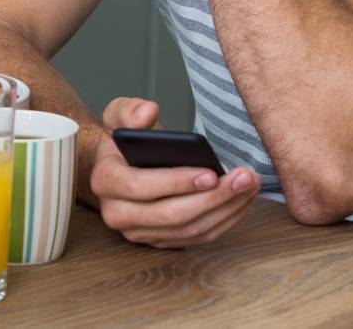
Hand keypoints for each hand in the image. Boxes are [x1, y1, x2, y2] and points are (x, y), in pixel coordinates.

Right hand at [87, 97, 258, 248]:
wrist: (119, 166)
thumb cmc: (123, 142)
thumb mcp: (118, 115)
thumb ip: (129, 110)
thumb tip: (148, 111)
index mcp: (105, 181)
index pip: (140, 187)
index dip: (176, 182)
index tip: (210, 172)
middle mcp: (117, 213)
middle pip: (171, 215)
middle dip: (212, 198)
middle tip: (242, 179)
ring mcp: (139, 232)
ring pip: (188, 230)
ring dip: (224, 210)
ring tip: (248, 186)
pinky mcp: (160, 241)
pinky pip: (196, 238)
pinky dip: (223, 221)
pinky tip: (240, 201)